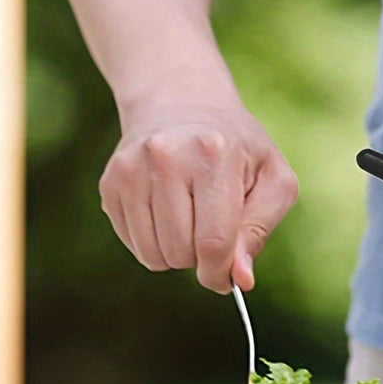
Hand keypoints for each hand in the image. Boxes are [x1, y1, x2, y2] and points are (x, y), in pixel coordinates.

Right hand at [98, 99, 298, 292]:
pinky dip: (154, 241)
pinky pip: (133, 245)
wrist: (183, 104)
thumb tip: (240, 279)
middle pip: (181, 252)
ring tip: (190, 216)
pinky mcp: (110, 183)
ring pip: (153, 255)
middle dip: (201, 256)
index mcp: (213, 153)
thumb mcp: (272, 179)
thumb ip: (259, 230)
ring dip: (176, 252)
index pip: (213, 241)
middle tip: (212, 225)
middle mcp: (165, 157)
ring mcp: (131, 169)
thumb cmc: (239, 149)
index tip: (226, 278)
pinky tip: (167, 210)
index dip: (221, 272)